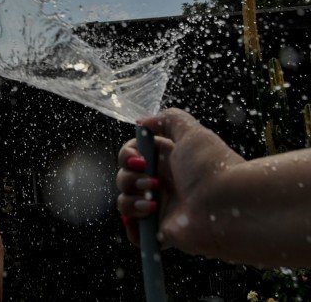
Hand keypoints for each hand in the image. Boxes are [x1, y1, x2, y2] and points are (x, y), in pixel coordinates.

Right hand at [116, 108, 243, 254]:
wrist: (227, 205)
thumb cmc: (211, 168)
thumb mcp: (192, 132)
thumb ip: (167, 119)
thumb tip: (142, 123)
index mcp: (167, 162)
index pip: (133, 156)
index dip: (128, 155)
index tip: (137, 158)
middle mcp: (163, 184)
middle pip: (125, 177)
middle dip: (129, 177)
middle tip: (151, 181)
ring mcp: (161, 209)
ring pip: (124, 202)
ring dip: (130, 199)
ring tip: (153, 201)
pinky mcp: (160, 232)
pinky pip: (133, 232)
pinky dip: (133, 223)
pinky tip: (149, 213)